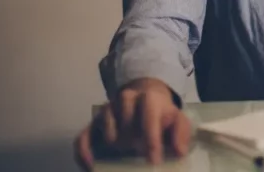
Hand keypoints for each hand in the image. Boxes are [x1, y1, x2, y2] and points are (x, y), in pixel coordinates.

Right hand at [74, 78, 191, 169]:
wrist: (146, 98)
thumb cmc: (162, 115)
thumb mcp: (177, 120)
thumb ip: (180, 133)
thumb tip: (179, 151)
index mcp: (148, 98)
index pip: (148, 117)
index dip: (151, 140)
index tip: (154, 161)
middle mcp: (125, 99)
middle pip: (125, 116)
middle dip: (132, 138)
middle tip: (138, 153)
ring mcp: (107, 110)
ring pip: (104, 121)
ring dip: (113, 141)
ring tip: (122, 153)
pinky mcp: (93, 123)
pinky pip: (83, 136)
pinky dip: (83, 151)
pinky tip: (91, 165)